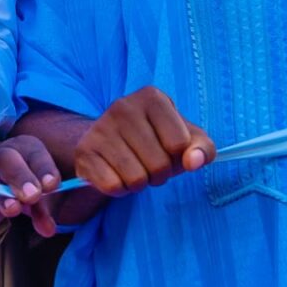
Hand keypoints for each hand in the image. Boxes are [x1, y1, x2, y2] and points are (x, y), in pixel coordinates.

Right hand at [0, 135, 61, 237]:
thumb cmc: (23, 182)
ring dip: (1, 197)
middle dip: (20, 178)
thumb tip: (49, 229)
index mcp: (24, 149)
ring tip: (13, 209)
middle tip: (32, 196)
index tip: (51, 185)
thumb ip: (44, 209)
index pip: (34, 154)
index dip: (44, 169)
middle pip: (7, 160)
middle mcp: (0, 156)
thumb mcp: (38, 191)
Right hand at [73, 85, 212, 196]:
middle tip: (149, 163)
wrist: (111, 141)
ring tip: (133, 168)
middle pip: (159, 164)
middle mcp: (123, 106)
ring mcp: (100, 127)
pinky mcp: (84, 150)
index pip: (180, 144)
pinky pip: (113, 186)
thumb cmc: (158, 140)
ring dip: (140, 183)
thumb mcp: (188, 139)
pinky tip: (115, 173)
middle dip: (160, 174)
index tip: (168, 149)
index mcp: (152, 97)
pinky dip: (119, 189)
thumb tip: (193, 162)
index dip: (179, 157)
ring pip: (137, 178)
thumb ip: (203, 149)